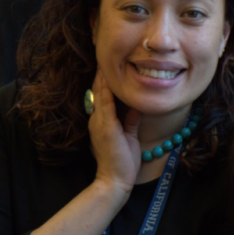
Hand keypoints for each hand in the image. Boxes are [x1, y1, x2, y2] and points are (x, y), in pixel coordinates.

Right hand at [89, 70, 141, 200]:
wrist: (115, 180)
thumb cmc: (123, 162)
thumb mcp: (129, 136)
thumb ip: (131, 120)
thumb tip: (137, 106)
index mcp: (101, 121)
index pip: (102, 95)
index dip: (104, 80)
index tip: (109, 64)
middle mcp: (97, 119)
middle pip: (98, 90)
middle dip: (102, 73)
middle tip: (105, 53)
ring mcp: (99, 123)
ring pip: (100, 94)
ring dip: (103, 77)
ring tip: (105, 58)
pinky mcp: (106, 127)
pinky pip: (106, 105)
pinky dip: (107, 91)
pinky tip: (109, 79)